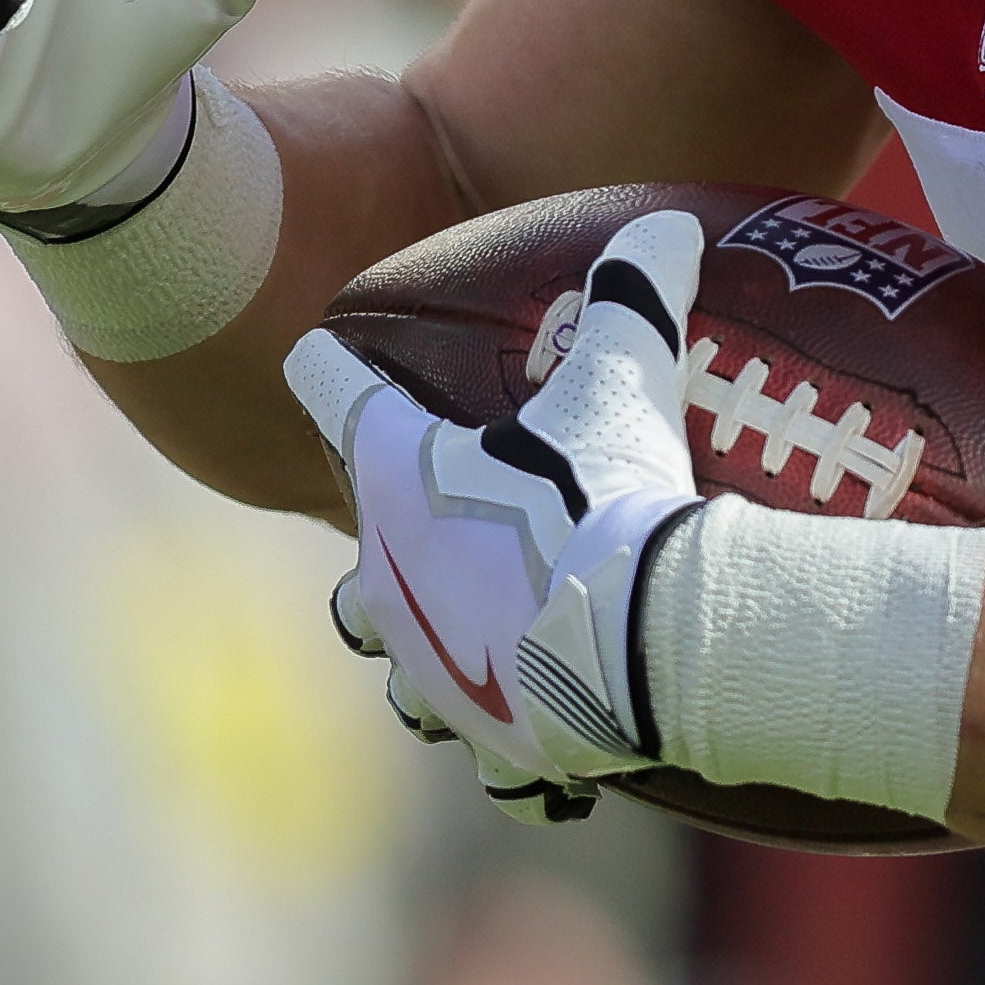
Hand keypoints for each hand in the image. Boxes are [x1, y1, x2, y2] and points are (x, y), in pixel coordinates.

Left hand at [289, 210, 708, 818]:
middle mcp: (392, 582)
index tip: (317, 355)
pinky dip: (520, 752)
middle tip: (424, 536)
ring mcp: (435, 674)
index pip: (333, 394)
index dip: (326, 368)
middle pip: (355, 567)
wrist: (637, 643)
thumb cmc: (608, 494)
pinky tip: (550, 752)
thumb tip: (667, 224)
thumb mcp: (627, 376)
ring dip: (431, 660)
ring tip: (473, 650)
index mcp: (399, 480)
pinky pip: (497, 761)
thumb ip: (637, 294)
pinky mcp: (493, 744)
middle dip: (381, 551)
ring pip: (405, 675)